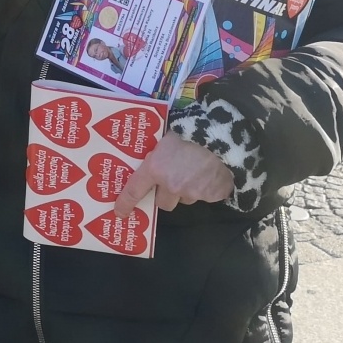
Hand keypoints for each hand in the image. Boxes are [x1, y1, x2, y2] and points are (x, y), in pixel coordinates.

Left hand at [112, 132, 231, 217]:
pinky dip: (208, 188)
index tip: (120, 212)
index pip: (134, 191)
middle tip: (171, 180)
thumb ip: (158, 152)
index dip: (126, 203)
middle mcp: (171, 185)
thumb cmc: (189, 129)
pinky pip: (206, 196)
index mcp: (155, 169)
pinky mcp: (212, 195)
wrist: (222, 135)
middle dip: (165, 194)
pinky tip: (211, 173)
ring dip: (187, 190)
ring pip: (185, 199)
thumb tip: (151, 156)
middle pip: (162, 203)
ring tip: (195, 171)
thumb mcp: (166, 136)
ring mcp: (192, 192)